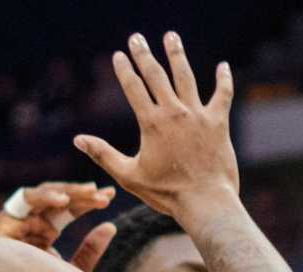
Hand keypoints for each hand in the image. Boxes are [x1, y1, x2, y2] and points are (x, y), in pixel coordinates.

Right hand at [0, 180, 115, 255]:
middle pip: (56, 199)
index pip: (67, 209)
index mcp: (43, 232)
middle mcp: (28, 224)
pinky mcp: (2, 224)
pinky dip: (43, 197)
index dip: (88, 202)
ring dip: (68, 192)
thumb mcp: (75, 270)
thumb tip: (111, 226)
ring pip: (43, 194)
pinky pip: (24, 200)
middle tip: (107, 193)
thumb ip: (91, 249)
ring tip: (91, 192)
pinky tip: (64, 201)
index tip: (111, 196)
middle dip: (82, 194)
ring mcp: (15, 223)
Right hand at [75, 32, 238, 220]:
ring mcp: (198, 115)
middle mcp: (174, 113)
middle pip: (156, 75)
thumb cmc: (167, 193)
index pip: (134, 87)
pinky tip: (223, 66)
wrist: (205, 202)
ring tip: (171, 36)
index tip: (118, 55)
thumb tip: (78, 139)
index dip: (124, 69)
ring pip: (186, 77)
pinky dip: (224, 80)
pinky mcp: (218, 123)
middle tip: (136, 38)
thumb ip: (103, 154)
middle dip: (144, 54)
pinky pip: (223, 95)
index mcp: (151, 123)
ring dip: (177, 55)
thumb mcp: (129, 176)